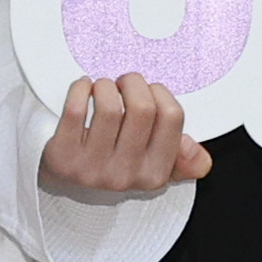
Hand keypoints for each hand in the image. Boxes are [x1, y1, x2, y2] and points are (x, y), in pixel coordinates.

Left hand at [40, 74, 212, 196]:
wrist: (64, 178)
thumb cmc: (110, 160)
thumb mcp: (150, 164)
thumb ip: (181, 159)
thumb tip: (198, 158)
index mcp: (154, 174)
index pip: (172, 117)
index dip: (159, 92)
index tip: (148, 90)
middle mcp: (125, 175)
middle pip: (142, 108)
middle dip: (133, 83)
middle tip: (123, 83)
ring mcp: (92, 169)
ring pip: (109, 106)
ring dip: (105, 86)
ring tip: (102, 89)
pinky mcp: (62, 158)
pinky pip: (76, 110)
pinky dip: (80, 89)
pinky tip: (83, 89)